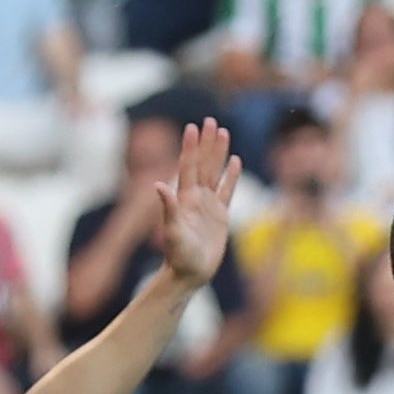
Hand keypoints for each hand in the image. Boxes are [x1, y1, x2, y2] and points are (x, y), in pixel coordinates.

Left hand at [146, 117, 237, 287]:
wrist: (190, 273)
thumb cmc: (178, 256)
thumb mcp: (172, 232)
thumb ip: (168, 208)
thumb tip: (158, 185)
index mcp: (184, 198)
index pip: (188, 166)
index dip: (191, 147)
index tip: (193, 127)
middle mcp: (195, 197)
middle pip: (203, 164)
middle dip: (207, 143)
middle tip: (211, 120)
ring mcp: (208, 205)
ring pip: (215, 173)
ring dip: (219, 153)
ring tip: (224, 133)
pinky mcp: (220, 216)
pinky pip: (227, 191)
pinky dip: (231, 176)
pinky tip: (235, 162)